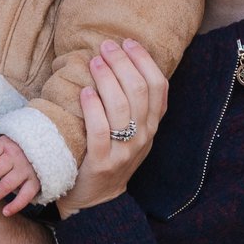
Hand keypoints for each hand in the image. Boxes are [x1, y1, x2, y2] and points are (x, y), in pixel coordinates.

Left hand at [0, 136, 41, 215]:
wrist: (46, 146)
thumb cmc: (17, 146)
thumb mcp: (4, 141)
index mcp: (4, 144)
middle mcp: (15, 156)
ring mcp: (26, 169)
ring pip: (7, 184)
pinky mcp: (36, 181)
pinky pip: (25, 196)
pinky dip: (15, 205)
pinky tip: (5, 212)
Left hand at [60, 39, 168, 215]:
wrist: (98, 201)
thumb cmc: (112, 156)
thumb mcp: (133, 132)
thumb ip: (133, 104)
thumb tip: (121, 61)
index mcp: (152, 125)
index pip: (158, 86)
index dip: (144, 61)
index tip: (128, 42)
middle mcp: (143, 136)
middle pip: (139, 91)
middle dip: (123, 63)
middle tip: (106, 46)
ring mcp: (125, 151)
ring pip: (121, 107)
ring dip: (107, 79)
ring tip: (95, 62)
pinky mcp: (103, 162)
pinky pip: (101, 131)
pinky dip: (93, 108)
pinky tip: (85, 92)